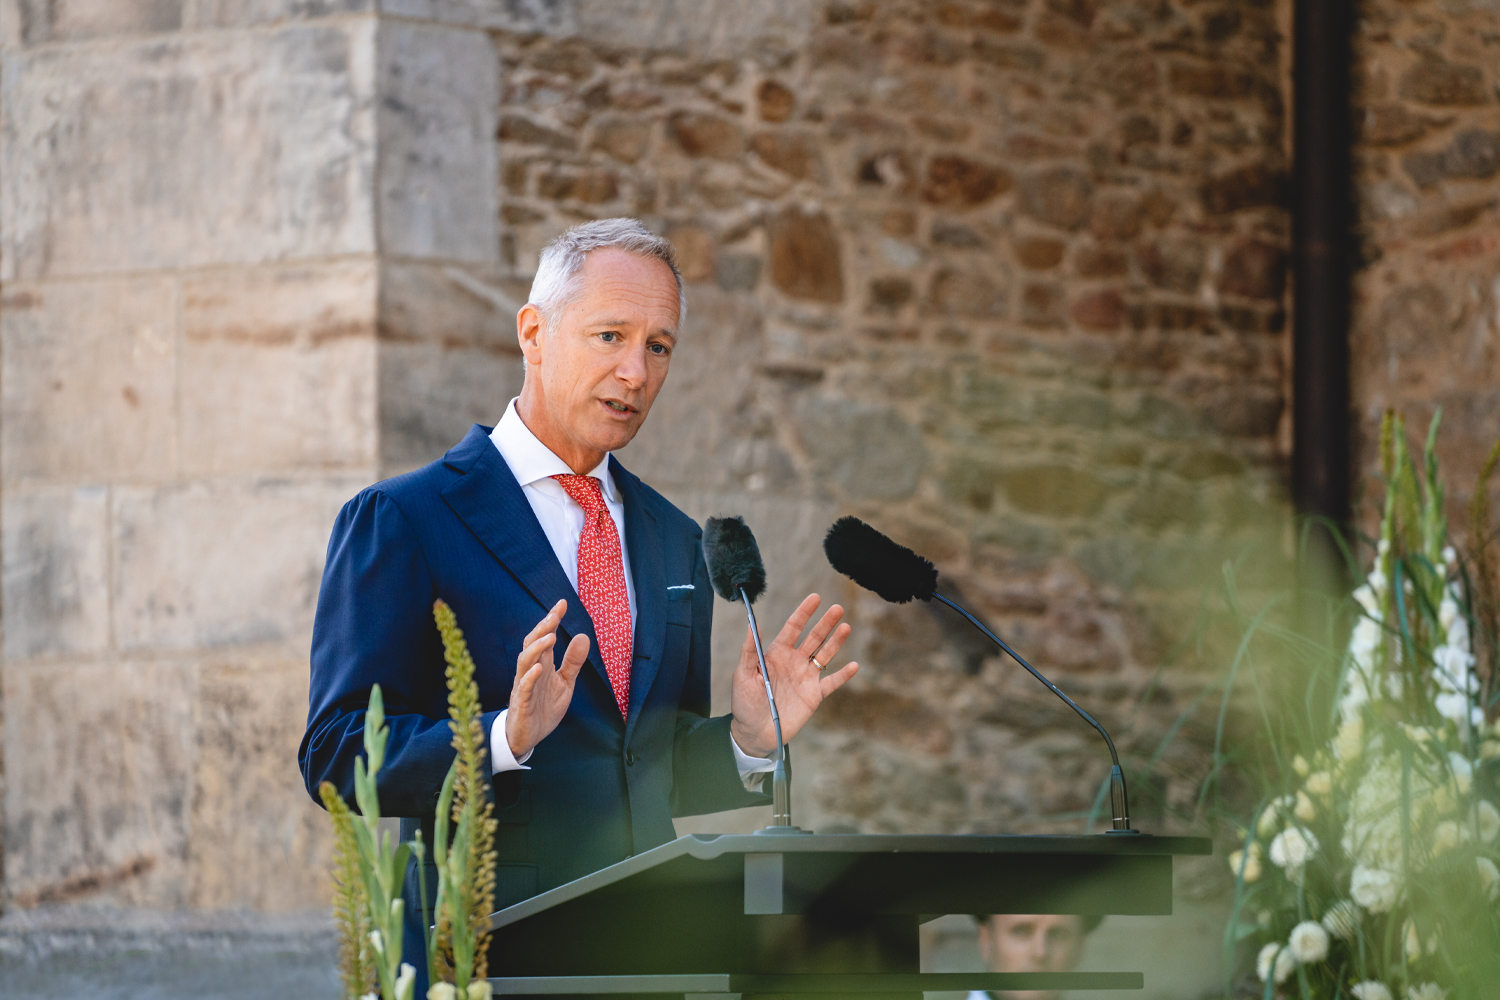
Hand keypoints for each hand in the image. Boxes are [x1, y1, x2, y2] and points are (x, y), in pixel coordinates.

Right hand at [505, 599, 589, 758]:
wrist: (528, 737)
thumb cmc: (544, 707)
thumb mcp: (565, 683)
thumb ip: (573, 662)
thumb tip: (583, 636)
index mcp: (541, 665)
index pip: (544, 637)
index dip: (551, 620)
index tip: (562, 603)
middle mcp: (530, 672)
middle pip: (531, 644)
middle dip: (542, 628)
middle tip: (554, 615)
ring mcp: (523, 687)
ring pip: (524, 662)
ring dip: (536, 649)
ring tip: (550, 637)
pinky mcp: (521, 704)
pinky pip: (523, 688)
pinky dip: (530, 678)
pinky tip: (539, 668)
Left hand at [729, 594, 857, 758]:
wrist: (754, 732)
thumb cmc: (744, 702)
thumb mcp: (742, 674)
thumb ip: (749, 650)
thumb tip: (752, 624)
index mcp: (777, 653)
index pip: (793, 627)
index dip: (804, 612)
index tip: (815, 598)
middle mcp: (794, 661)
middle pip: (814, 637)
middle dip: (825, 623)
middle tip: (838, 608)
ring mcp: (806, 678)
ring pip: (824, 655)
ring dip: (836, 642)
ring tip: (846, 627)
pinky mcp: (814, 695)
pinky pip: (832, 683)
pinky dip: (843, 675)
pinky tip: (854, 665)